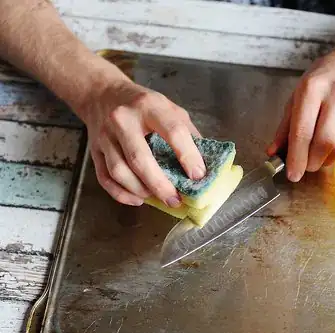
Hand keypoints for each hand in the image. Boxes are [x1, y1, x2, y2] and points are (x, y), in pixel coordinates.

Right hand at [78, 79, 205, 206]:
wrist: (102, 94)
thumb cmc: (142, 104)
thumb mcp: (169, 107)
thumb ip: (187, 132)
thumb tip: (203, 163)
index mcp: (149, 106)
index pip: (173, 132)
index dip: (188, 156)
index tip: (198, 175)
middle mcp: (123, 120)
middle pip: (140, 158)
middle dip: (160, 185)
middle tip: (175, 199)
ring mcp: (105, 136)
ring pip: (119, 171)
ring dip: (141, 190)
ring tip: (158, 198)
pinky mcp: (94, 150)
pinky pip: (105, 178)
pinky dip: (121, 194)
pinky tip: (138, 199)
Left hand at [267, 47, 334, 181]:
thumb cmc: (323, 78)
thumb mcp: (298, 95)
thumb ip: (285, 125)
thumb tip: (273, 151)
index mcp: (312, 90)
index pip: (302, 131)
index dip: (296, 157)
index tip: (292, 174)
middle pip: (323, 142)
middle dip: (310, 162)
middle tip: (303, 168)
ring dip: (324, 160)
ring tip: (315, 158)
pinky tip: (330, 148)